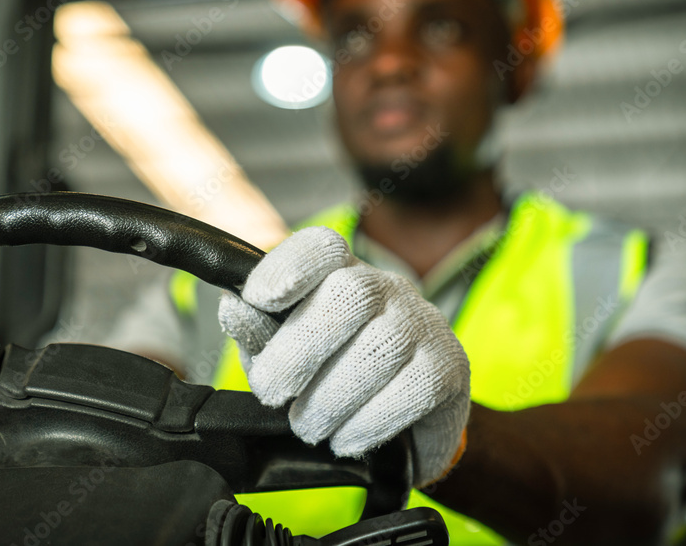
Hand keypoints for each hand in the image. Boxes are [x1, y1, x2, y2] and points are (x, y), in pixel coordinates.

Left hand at [218, 227, 470, 486]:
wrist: (401, 427)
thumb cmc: (332, 378)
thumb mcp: (284, 353)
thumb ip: (259, 332)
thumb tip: (234, 307)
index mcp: (342, 274)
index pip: (322, 247)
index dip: (289, 268)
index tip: (259, 300)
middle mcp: (388, 289)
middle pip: (351, 295)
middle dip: (300, 351)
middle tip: (273, 393)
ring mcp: (424, 324)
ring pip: (380, 347)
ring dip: (331, 398)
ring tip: (309, 425)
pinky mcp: (450, 367)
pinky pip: (413, 388)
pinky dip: (368, 421)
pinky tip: (347, 437)